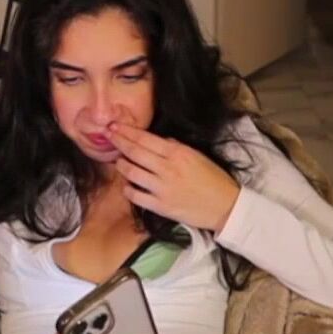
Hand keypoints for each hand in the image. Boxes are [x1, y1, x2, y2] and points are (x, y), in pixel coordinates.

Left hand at [106, 122, 240, 233]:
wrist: (225, 206)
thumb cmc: (213, 179)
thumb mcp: (197, 156)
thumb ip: (176, 147)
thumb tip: (158, 141)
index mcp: (177, 153)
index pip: (145, 139)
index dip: (127, 132)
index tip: (114, 126)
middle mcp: (167, 168)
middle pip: (135, 152)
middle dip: (118, 142)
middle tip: (107, 135)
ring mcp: (162, 188)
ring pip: (131, 173)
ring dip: (121, 165)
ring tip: (118, 161)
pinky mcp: (161, 207)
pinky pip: (136, 196)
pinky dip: (128, 189)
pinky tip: (127, 185)